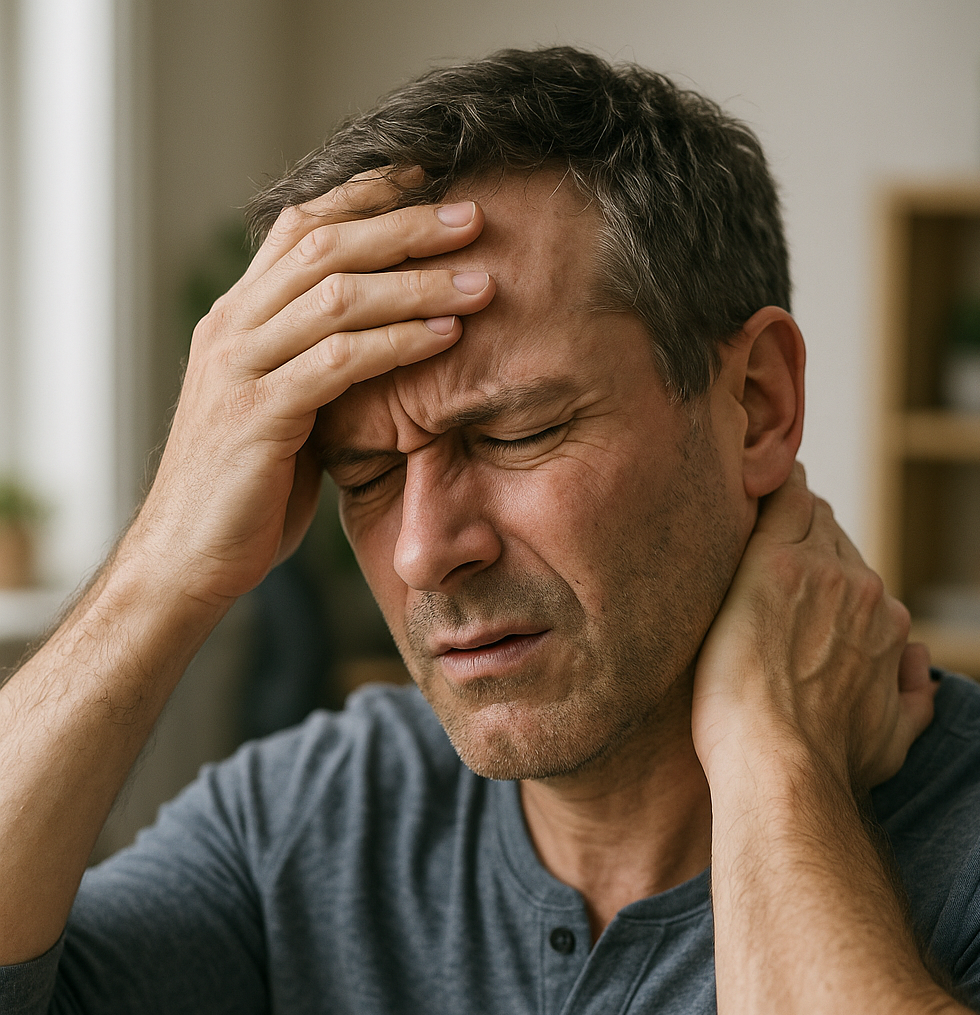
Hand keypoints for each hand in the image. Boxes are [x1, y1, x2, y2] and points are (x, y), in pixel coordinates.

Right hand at [133, 173, 494, 607]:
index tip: (429, 181)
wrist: (186, 557)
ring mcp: (240, 368)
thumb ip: (317, 370)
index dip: (366, 196)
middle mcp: (233, 328)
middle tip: (474, 216)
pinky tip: (445, 337)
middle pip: (325, 243)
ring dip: (417, 283)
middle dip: (405, 225)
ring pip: (336, 294)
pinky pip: (337, 361)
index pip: (300, 226)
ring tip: (481, 282)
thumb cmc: (245, 494)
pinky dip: (397, 343)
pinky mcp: (258, 415)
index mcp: (237, 319)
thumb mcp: (283, 414)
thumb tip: (382, 346)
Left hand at [692, 465, 935, 795]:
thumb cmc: (826, 764)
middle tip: (764, 553)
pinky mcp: (773, 563)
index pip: (860, 580)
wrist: (782, 765)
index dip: (828, 580)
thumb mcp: (891, 743)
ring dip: (784, 515)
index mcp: (889, 625)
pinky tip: (748, 482)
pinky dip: (770, 488)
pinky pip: (781, 500)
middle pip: (833, 540)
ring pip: (807, 515)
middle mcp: (864, 591)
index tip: (798, 590)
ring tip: (748, 513)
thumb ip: (913, 702)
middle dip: (805, 543)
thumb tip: (923, 674)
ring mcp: (820, 571)